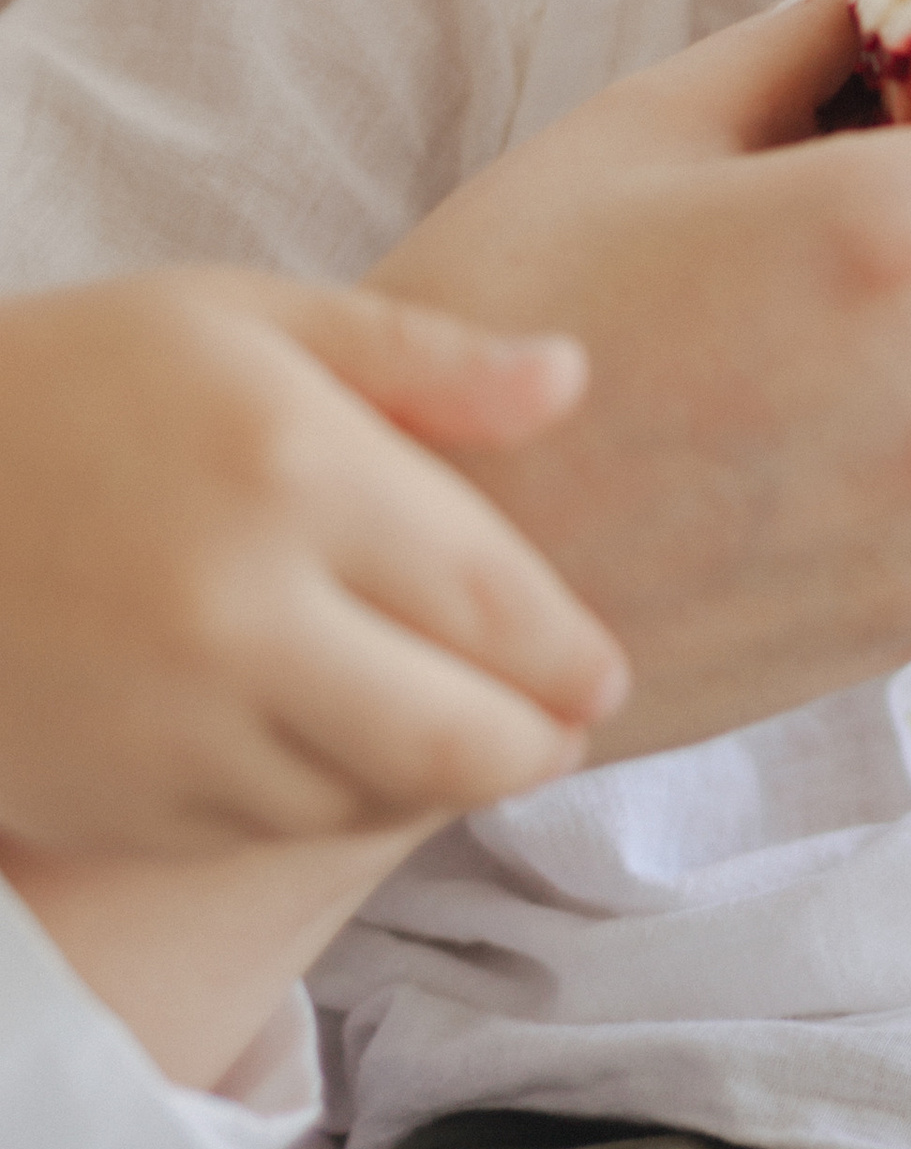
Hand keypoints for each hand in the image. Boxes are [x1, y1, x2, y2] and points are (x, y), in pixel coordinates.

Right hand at [0, 274, 625, 856]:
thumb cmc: (69, 382)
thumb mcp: (243, 318)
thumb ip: (420, 358)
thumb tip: (571, 379)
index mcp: (295, 471)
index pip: (496, 603)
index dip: (572, 653)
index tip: (602, 667)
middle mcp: (243, 613)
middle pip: (463, 741)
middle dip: (537, 744)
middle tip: (562, 728)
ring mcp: (174, 724)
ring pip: (373, 799)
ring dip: (435, 779)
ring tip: (460, 738)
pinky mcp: (117, 803)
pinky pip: (272, 830)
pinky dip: (330, 803)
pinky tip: (339, 752)